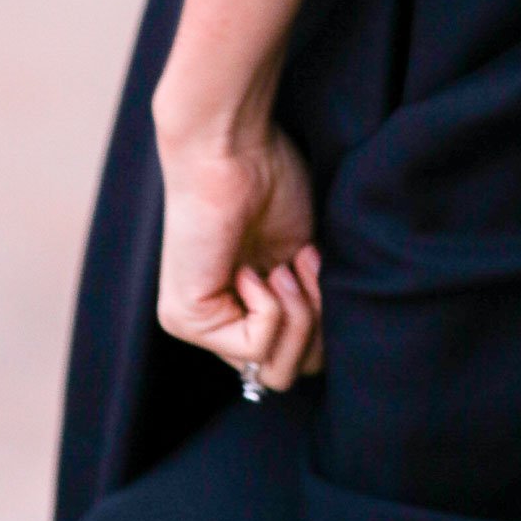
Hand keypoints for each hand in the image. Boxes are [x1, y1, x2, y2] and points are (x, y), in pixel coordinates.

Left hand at [154, 123, 324, 390]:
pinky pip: (255, 345)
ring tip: (286, 265)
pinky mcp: (187, 319)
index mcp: (246, 303)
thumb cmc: (271, 179)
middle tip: (304, 267)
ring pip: (275, 371)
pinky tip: (254, 266)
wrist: (233, 146)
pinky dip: (272, 305)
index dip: (324, 321)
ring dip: (298, 315)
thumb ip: (313, 304)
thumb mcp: (305, 255)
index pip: (298, 357)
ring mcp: (199, 324)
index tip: (317, 263)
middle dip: (316, 326)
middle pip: (289, 374)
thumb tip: (332, 353)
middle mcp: (219, 320)